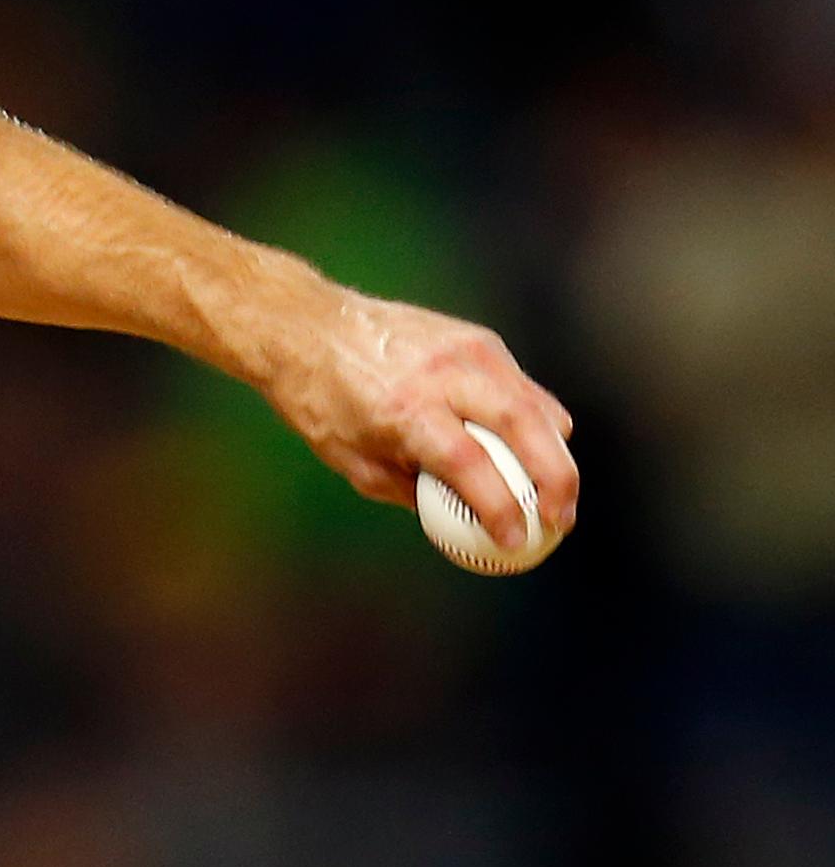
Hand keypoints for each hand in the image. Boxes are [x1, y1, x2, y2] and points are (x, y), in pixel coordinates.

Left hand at [257, 285, 578, 548]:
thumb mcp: (352, 461)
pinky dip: (534, 421)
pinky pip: (521, 385)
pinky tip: (528, 450)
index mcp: (405, 410)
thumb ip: (409, 491)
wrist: (306, 325)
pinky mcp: (476, 337)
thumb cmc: (320, 399)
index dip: (500, 508)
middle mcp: (442, 374)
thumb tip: (460, 519)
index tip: (515, 540)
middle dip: (557, 482)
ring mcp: (465, 349)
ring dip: (555, 454)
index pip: (470, 464)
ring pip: (535, 404)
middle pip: (525, 427)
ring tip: (553, 494)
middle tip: (560, 521)